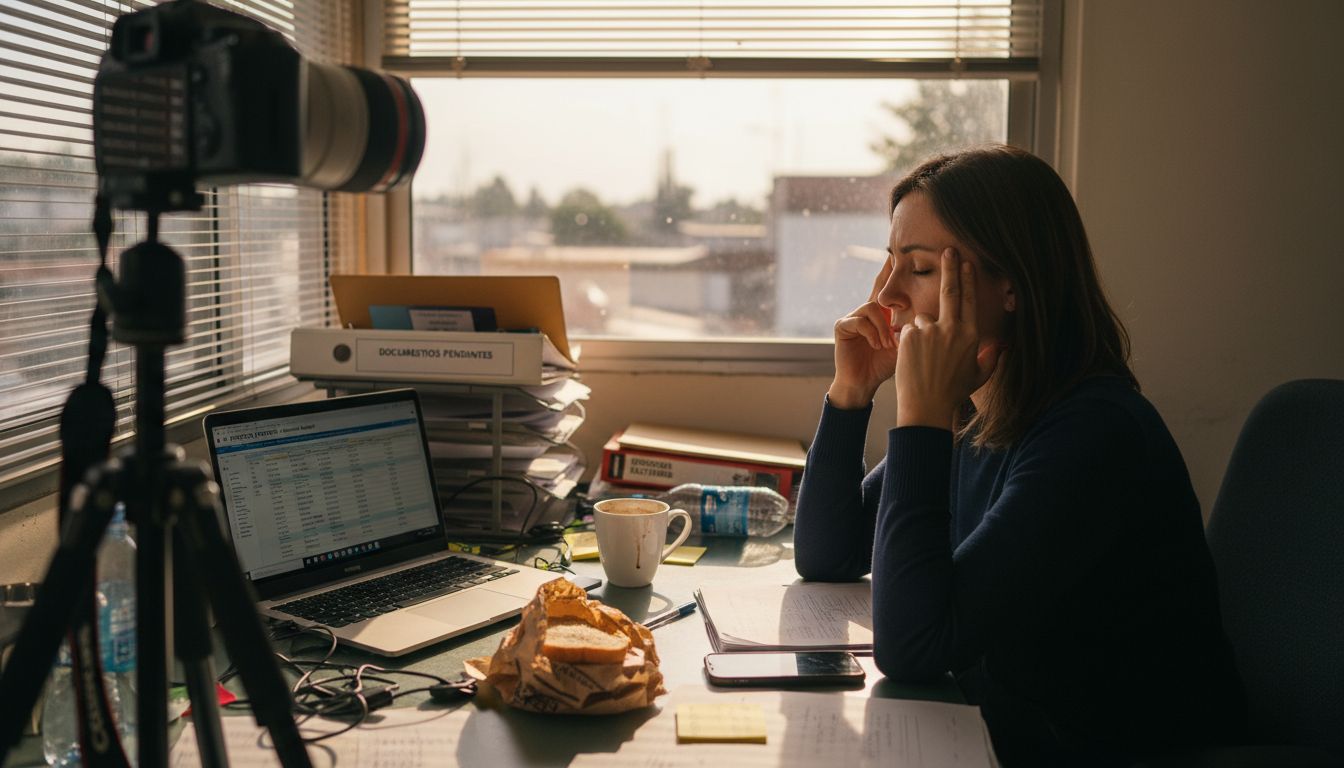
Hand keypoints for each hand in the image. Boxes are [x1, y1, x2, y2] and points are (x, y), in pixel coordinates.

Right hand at [828, 259, 899, 408]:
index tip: (901, 251)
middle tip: (895, 256)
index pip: (891, 287)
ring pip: (873, 307)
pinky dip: (872, 333)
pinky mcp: (842, 326)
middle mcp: (867, 309)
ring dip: (884, 327)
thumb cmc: (886, 365)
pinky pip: (861, 320)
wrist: (863, 384)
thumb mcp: (906, 344)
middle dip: (887, 272)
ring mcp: (853, 316)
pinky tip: (876, 345)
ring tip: (888, 344)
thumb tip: (938, 314)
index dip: (894, 269)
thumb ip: (914, 328)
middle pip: (879, 285)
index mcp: (883, 313)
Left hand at [894, 249, 1000, 428]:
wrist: (927, 406)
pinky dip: (909, 341)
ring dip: (922, 332)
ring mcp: (930, 331)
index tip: (966, 263)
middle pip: (950, 291)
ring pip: (923, 320)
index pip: (969, 300)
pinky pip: (909, 330)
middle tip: (948, 250)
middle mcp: (952, 329)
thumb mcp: (978, 376)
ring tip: (923, 358)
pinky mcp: (911, 336)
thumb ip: (991, 358)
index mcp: (971, 335)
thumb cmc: (953, 393)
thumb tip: (1002, 345)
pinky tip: (912, 358)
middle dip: (950, 268)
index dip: (967, 280)